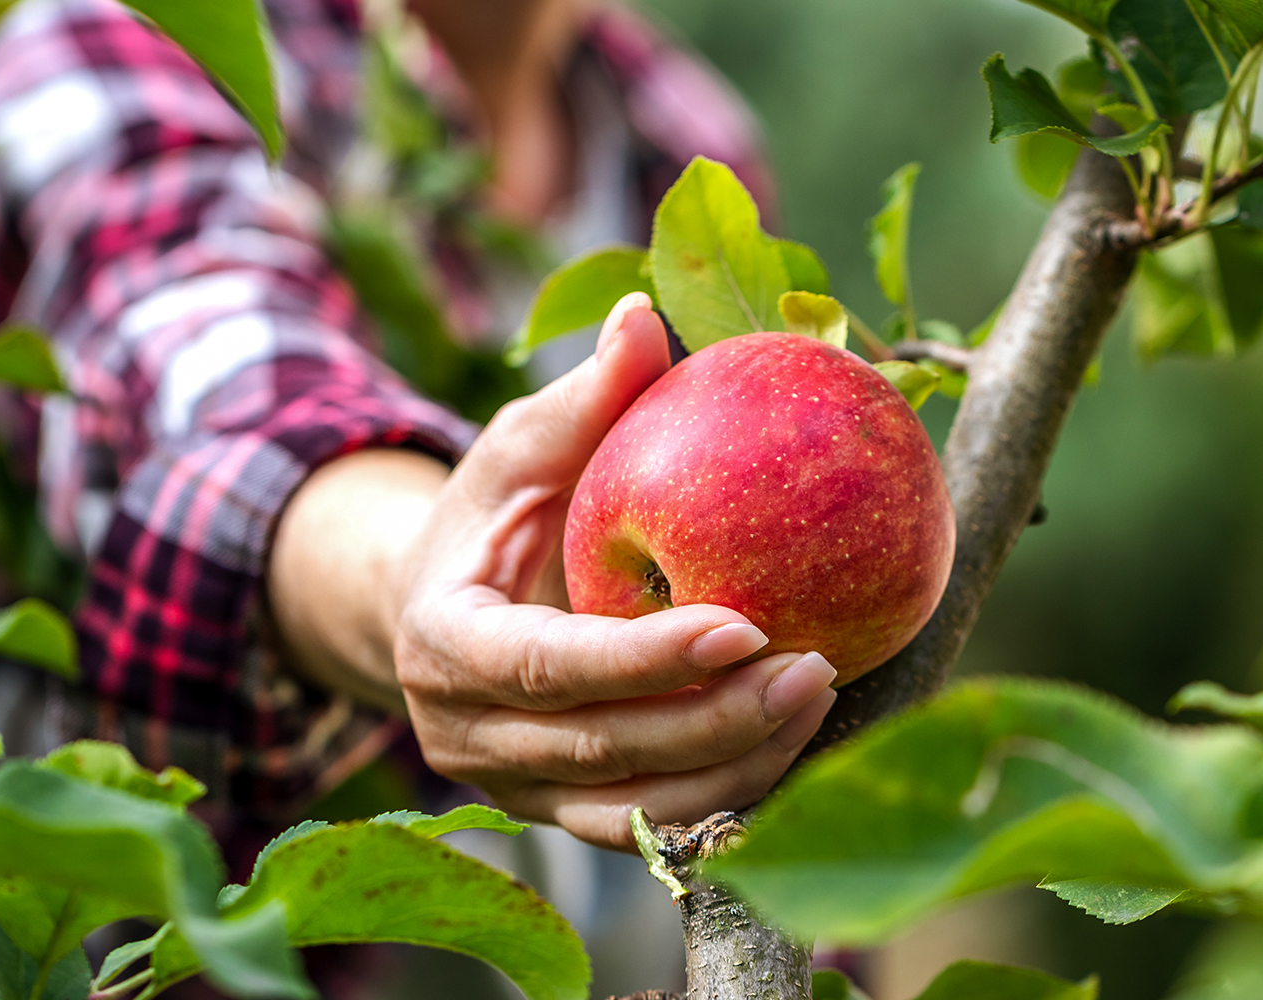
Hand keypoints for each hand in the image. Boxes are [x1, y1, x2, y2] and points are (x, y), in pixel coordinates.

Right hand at [393, 293, 836, 849]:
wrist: (439, 612)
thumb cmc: (492, 516)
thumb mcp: (521, 450)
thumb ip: (581, 400)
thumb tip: (646, 316)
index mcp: (444, 645)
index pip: (542, 667)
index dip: (642, 658)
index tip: (744, 624)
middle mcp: (467, 737)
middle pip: (604, 748)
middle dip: (717, 719)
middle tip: (818, 668)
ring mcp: (515, 789)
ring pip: (636, 809)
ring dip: (737, 766)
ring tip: (822, 700)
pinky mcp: (563, 813)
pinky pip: (652, 825)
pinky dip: (726, 795)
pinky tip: (797, 746)